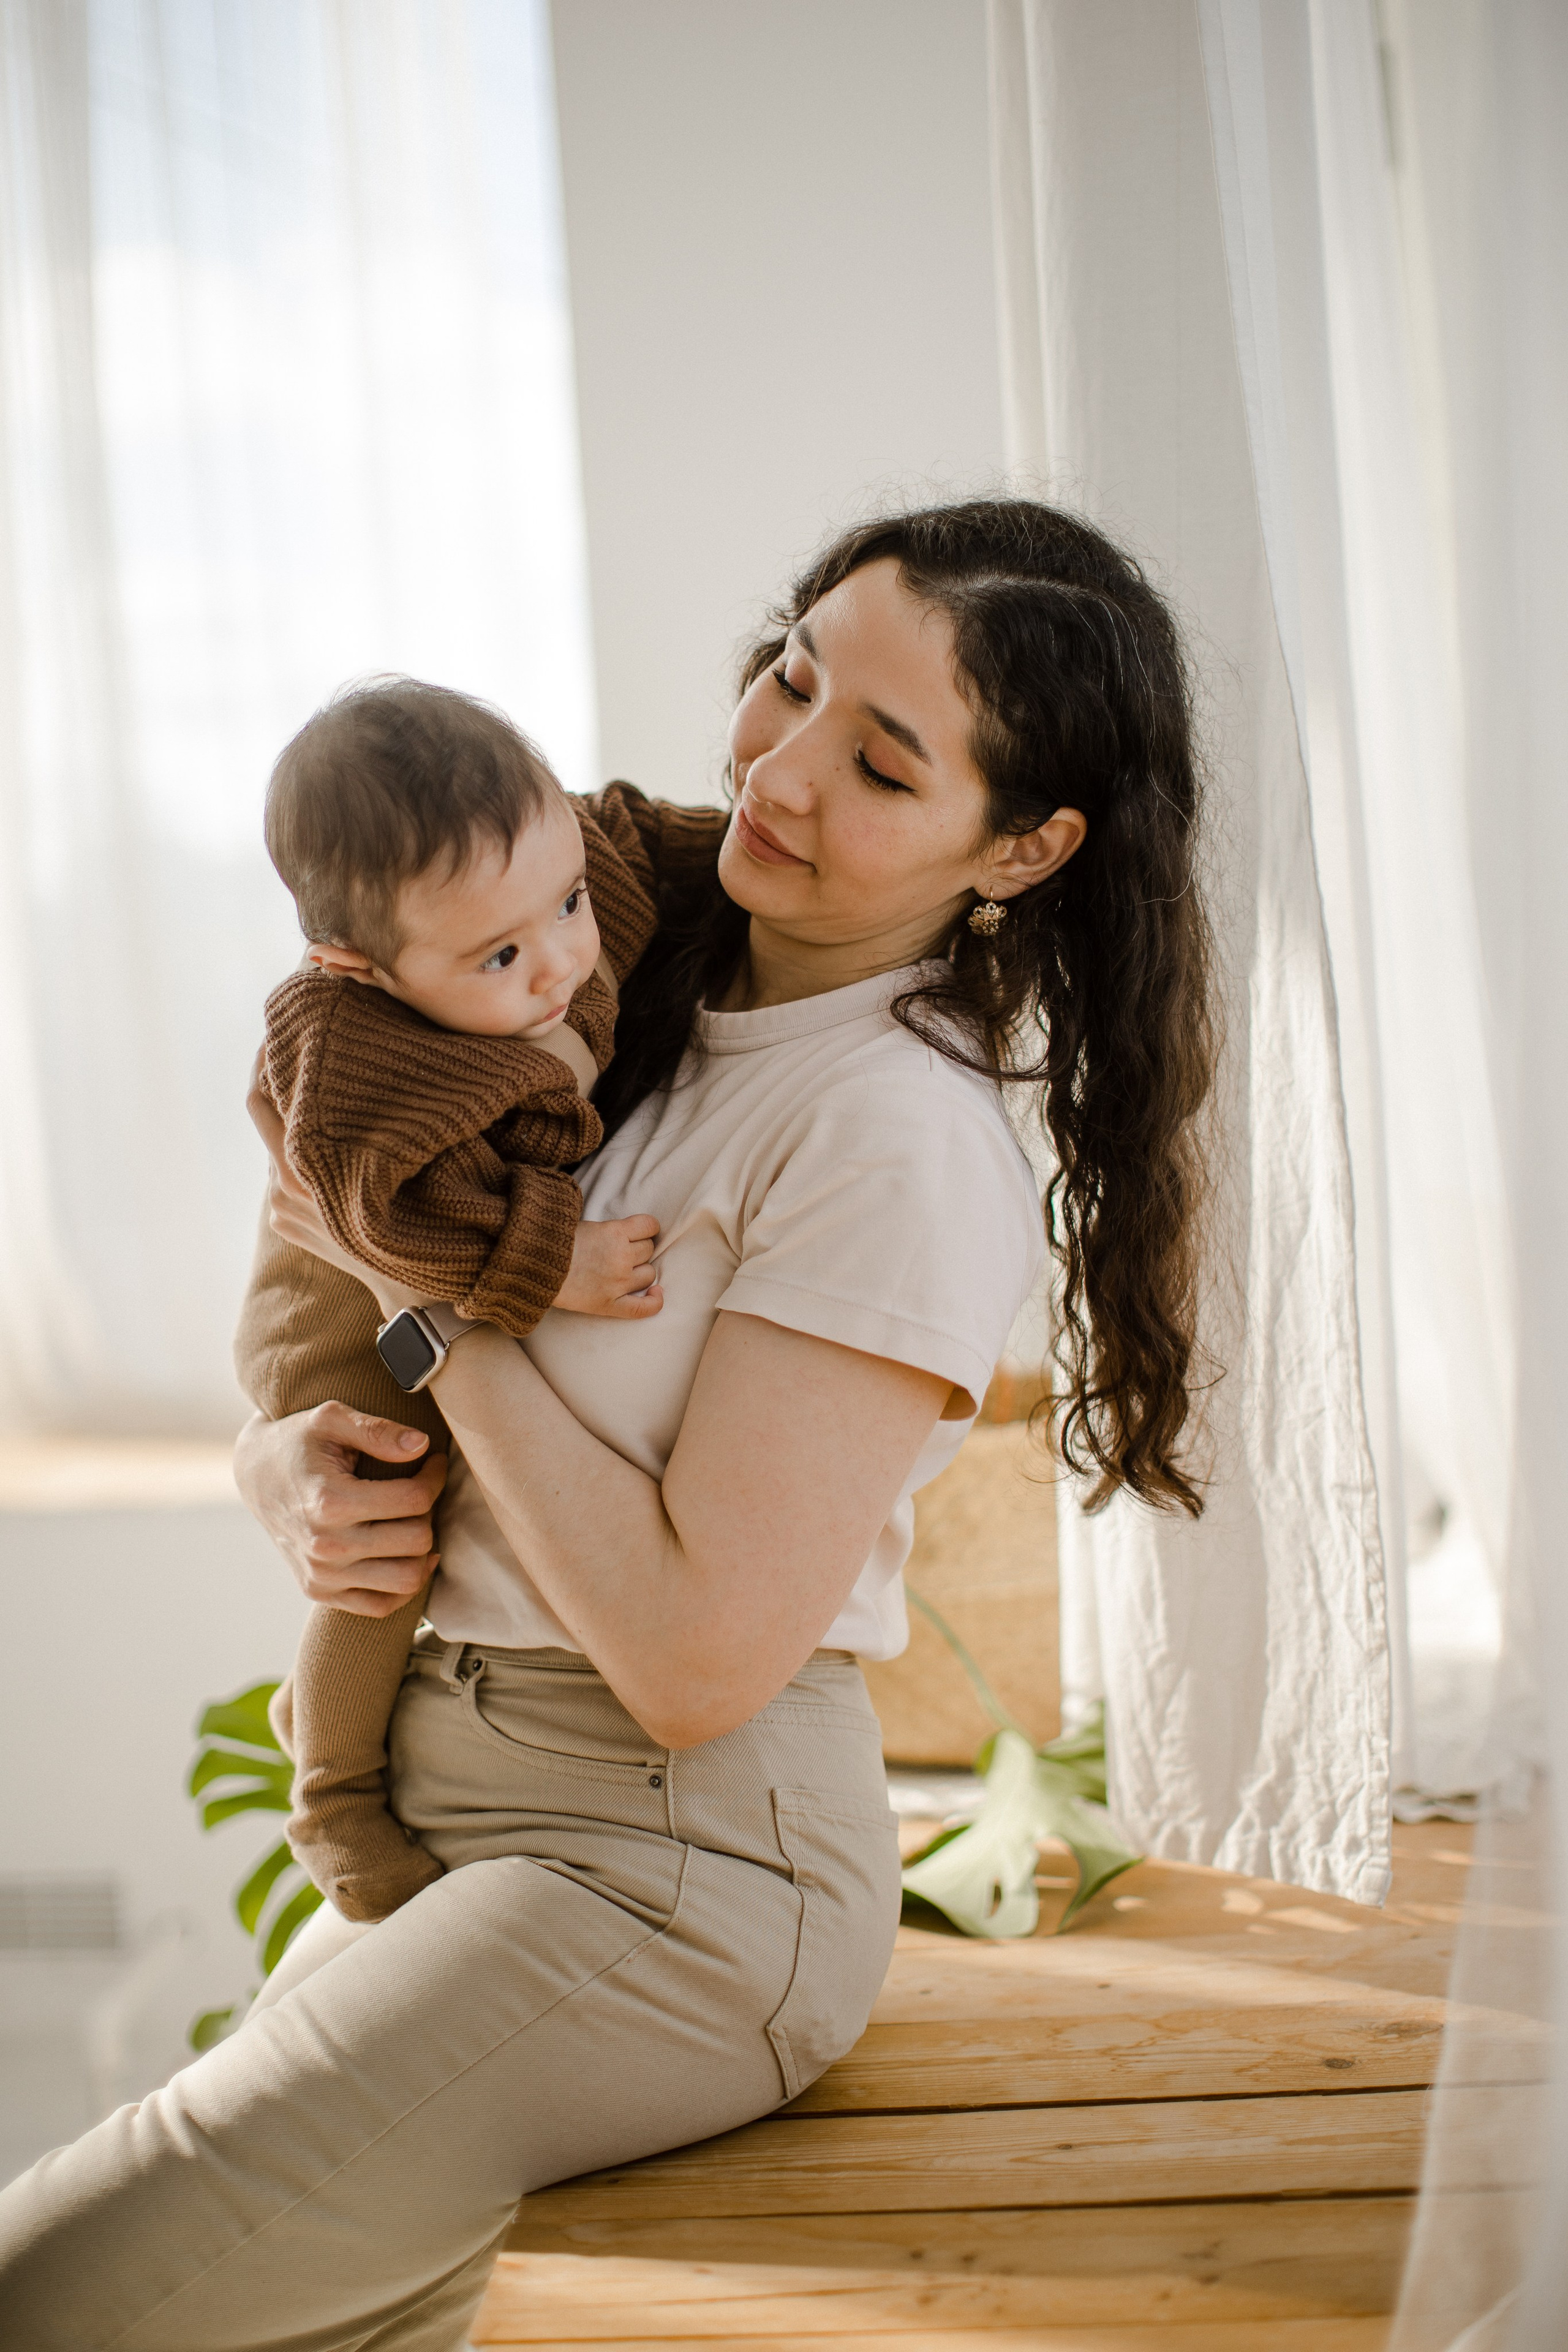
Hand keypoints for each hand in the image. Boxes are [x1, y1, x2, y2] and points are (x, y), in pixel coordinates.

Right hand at [233, 1404, 448, 1614]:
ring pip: (408, 1579)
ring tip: (412, 1521)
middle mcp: (325, 1547)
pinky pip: (382, 1605)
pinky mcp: (320, 1592)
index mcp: (329, 1502)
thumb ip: (377, 1430)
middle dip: (429, 1510)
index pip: (414, 1499)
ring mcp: (322, 1576)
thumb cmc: (297, 1441)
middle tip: (419, 1490)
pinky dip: (402, 1583)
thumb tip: (422, 1446)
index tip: (432, 1461)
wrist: (255, 1475)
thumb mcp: (330, 1418)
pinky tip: (402, 1552)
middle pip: (417, 1540)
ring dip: (422, 1549)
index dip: (435, 1476)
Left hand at [247, 1051, 422, 1319]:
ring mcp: (280, 1207)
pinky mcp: (283, 1224)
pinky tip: (337, 1153)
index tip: (282, 1029)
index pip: (263, 1093)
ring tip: (334, 1106)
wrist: (416, 1292)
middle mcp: (283, 1183)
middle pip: (261, 1111)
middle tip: (301, 1049)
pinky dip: (303, 1158)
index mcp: (305, 1162)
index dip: (269, 1056)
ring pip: (279, 1144)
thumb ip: (378, 1112)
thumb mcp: (409, 1152)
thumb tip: (371, 1062)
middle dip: (280, 1079)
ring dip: (299, 1123)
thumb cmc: (429, 1212)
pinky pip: (285, 1176)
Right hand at [553, 1214, 663, 1319]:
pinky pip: (643, 1308)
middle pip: (648, 1250)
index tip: (641, 1232)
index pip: (649, 1226)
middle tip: (621, 1251)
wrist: (533, 1266)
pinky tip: (656, 1294)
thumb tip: (627, 1233)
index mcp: (614, 1232)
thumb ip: (610, 1230)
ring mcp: (618, 1282)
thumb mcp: (586, 1225)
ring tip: (625, 1270)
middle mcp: (621, 1256)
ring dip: (641, 1271)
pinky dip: (654, 1302)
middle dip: (639, 1249)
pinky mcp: (610, 1304)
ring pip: (649, 1274)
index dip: (647, 1229)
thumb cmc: (555, 1243)